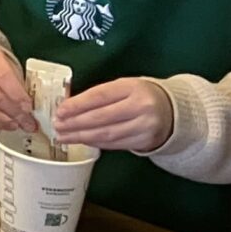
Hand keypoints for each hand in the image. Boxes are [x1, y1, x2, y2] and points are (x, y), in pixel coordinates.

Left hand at [54, 77, 174, 153]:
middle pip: (101, 117)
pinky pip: (115, 144)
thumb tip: (68, 107)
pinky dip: (96, 143)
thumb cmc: (140, 95)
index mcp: (133, 87)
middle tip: (58, 126)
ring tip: (64, 136)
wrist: (172, 110)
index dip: (77, 105)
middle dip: (75, 123)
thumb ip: (98, 95)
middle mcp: (142, 107)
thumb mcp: (123, 87)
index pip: (100, 96)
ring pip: (107, 134)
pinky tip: (83, 140)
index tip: (60, 111)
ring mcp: (145, 126)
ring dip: (81, 137)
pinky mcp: (146, 141)